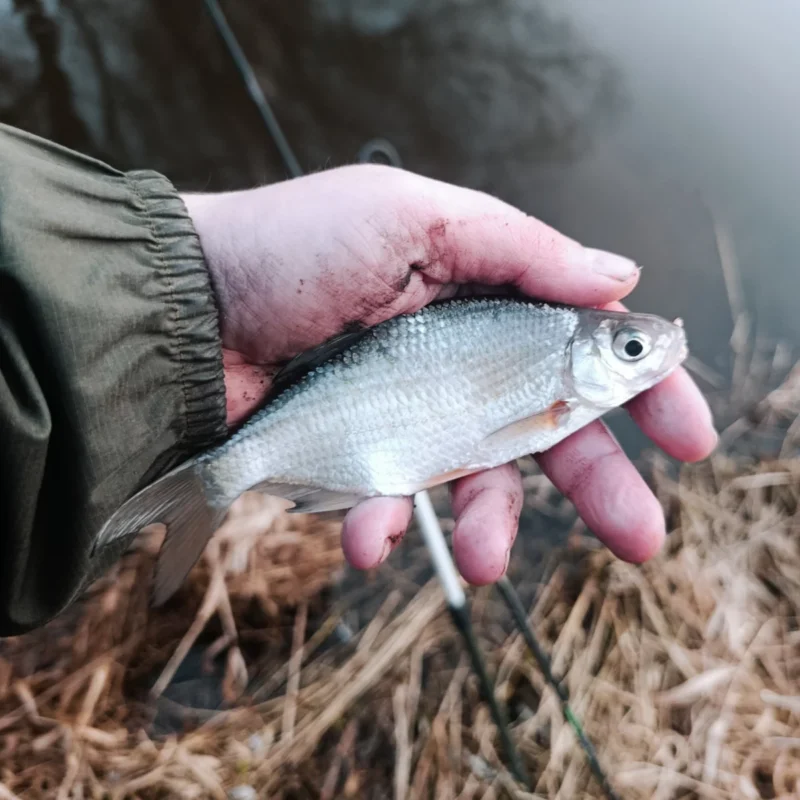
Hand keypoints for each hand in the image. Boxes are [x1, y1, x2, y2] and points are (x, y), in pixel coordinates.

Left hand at [182, 165, 716, 583]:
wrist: (182, 306)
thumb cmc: (291, 246)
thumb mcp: (415, 217)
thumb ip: (521, 249)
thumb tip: (619, 278)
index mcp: (480, 297)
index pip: (580, 346)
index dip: (639, 389)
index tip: (687, 436)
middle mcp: (454, 359)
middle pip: (546, 429)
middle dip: (599, 485)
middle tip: (641, 539)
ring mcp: (408, 413)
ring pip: (475, 484)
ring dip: (492, 529)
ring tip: (490, 564)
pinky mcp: (357, 456)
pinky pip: (391, 505)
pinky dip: (385, 526)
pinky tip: (367, 534)